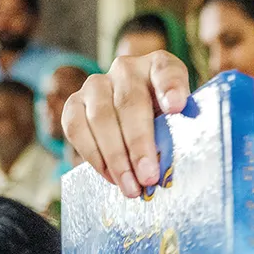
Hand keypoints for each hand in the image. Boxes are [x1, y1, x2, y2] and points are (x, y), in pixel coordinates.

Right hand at [61, 52, 190, 198]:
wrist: (132, 123)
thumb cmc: (162, 124)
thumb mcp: (178, 122)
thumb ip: (179, 131)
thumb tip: (174, 162)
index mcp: (159, 66)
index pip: (166, 71)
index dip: (171, 87)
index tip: (177, 107)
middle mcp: (126, 69)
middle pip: (130, 103)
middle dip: (139, 144)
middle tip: (148, 176)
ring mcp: (96, 84)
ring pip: (100, 118)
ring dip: (116, 157)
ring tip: (130, 186)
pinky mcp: (74, 104)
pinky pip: (76, 129)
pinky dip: (93, 156)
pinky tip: (110, 177)